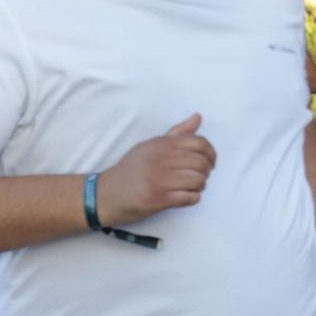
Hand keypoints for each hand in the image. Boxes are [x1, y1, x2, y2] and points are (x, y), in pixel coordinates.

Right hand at [97, 113, 215, 226]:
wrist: (105, 194)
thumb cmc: (130, 170)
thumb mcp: (150, 146)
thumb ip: (176, 134)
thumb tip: (198, 117)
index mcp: (161, 145)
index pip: (199, 143)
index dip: (210, 153)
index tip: (209, 162)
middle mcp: (161, 160)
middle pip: (201, 163)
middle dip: (205, 172)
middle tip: (197, 176)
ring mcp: (160, 180)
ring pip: (198, 181)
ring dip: (199, 186)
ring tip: (189, 187)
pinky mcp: (158, 199)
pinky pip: (190, 198)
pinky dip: (192, 198)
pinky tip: (183, 197)